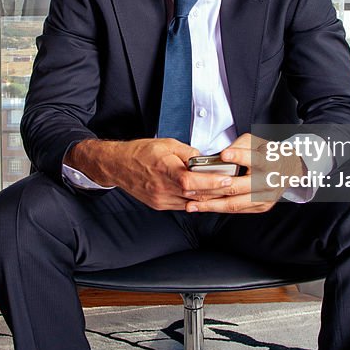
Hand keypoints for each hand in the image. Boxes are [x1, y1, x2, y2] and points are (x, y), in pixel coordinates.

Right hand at [66, 138, 236, 210]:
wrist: (118, 165)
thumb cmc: (140, 152)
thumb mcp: (166, 143)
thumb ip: (187, 152)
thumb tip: (203, 159)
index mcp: (164, 170)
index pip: (192, 182)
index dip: (211, 182)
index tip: (226, 179)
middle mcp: (162, 188)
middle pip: (195, 194)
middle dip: (216, 190)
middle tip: (232, 184)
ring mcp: (161, 199)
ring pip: (190, 202)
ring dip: (207, 197)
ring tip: (222, 190)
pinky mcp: (159, 205)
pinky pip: (182, 205)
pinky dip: (194, 200)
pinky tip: (204, 195)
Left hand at [183, 133, 304, 213]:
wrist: (290, 169)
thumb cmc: (267, 153)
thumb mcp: (256, 142)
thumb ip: (239, 146)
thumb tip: (220, 157)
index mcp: (268, 162)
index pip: (254, 159)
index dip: (239, 156)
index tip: (224, 154)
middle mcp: (268, 181)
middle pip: (237, 186)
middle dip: (211, 188)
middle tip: (190, 187)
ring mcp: (264, 197)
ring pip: (234, 203)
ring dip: (210, 205)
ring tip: (191, 204)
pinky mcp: (261, 207)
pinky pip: (236, 210)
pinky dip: (218, 209)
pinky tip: (203, 207)